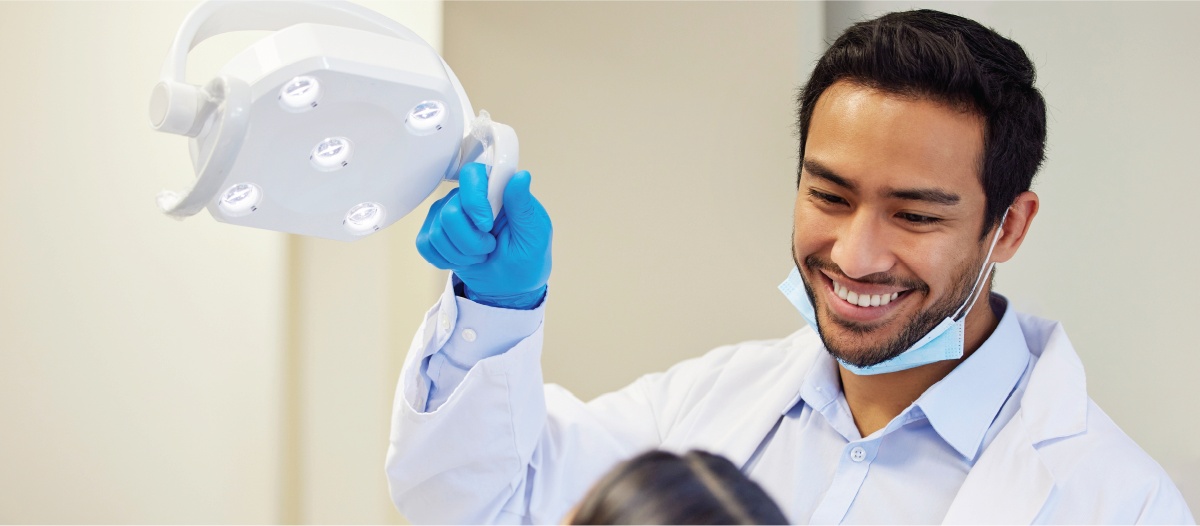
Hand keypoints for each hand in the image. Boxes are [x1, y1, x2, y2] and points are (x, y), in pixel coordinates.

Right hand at [415, 163, 551, 308]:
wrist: (510, 286)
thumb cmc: (527, 258)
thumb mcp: (534, 235)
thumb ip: (524, 206)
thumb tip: (521, 176)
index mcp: (496, 190)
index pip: (472, 174)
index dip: (474, 202)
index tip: (487, 226)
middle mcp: (468, 197)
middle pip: (450, 212)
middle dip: (470, 242)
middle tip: (489, 248)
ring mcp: (448, 213)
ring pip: (438, 232)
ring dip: (461, 254)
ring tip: (480, 256)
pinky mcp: (434, 232)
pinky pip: (425, 244)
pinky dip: (445, 260)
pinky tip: (463, 260)